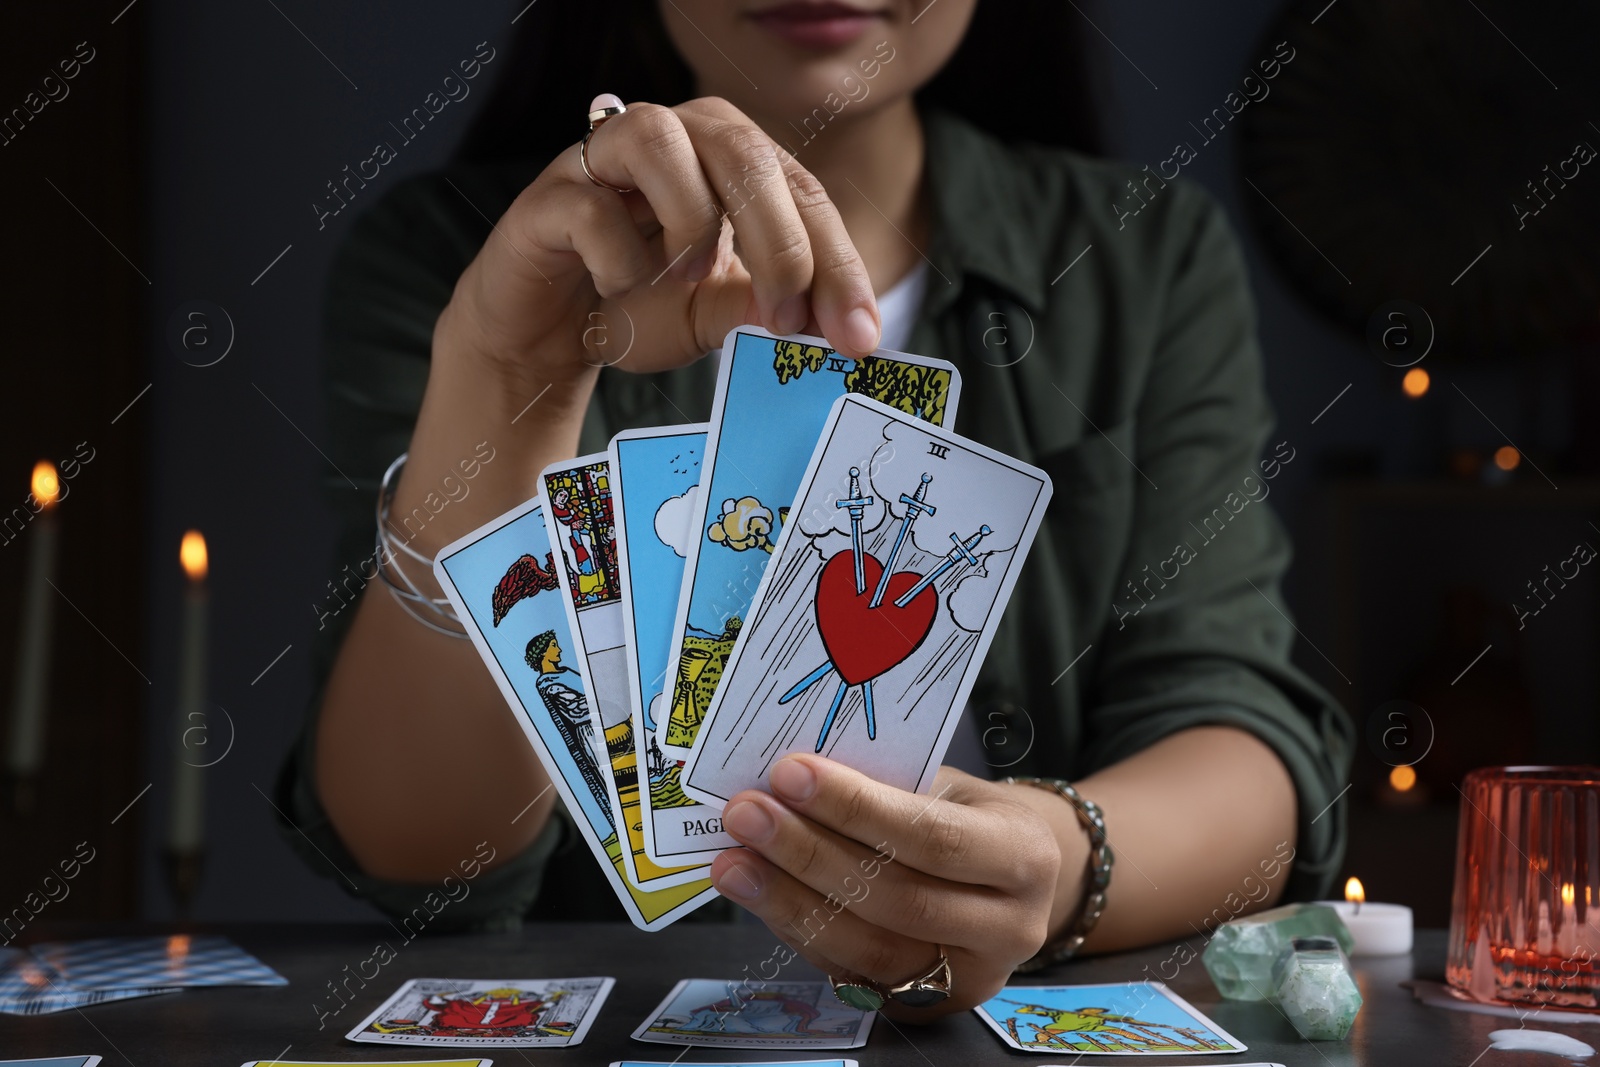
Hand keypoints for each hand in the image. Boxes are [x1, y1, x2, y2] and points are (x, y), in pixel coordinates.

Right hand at [441, 96, 881, 389]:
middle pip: (744, 155)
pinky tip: (618, 287)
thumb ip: (760, 310)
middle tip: (786, 321)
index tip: (858, 334)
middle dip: (781, 245)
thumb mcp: (712, 315)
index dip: (838, 264)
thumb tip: (823, 324)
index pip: (804, 193)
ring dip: (692, 223)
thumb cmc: (636, 304)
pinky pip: (591, 207)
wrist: (545, 330)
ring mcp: (606, 156)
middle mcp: (676, 135)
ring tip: (686, 282)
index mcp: (731, 156)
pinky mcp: (550, 194)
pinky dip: (616, 257)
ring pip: (662, 141)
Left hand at [710, 755, 1064, 1017]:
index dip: (855, 807)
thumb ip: (884, 785)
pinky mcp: (926, 1006)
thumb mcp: (945, 785)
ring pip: (869, 948)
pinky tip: (758, 894)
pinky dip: (798, 930)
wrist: (1012, 879)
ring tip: (734, 860)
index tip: (789, 774)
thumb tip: (789, 778)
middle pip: (897, 898)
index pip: (931, 835)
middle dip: (809, 853)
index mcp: (1024, 855)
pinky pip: (852, 973)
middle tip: (746, 813)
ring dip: (789, 900)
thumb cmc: (964, 816)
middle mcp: (1009, 927)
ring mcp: (969, 977)